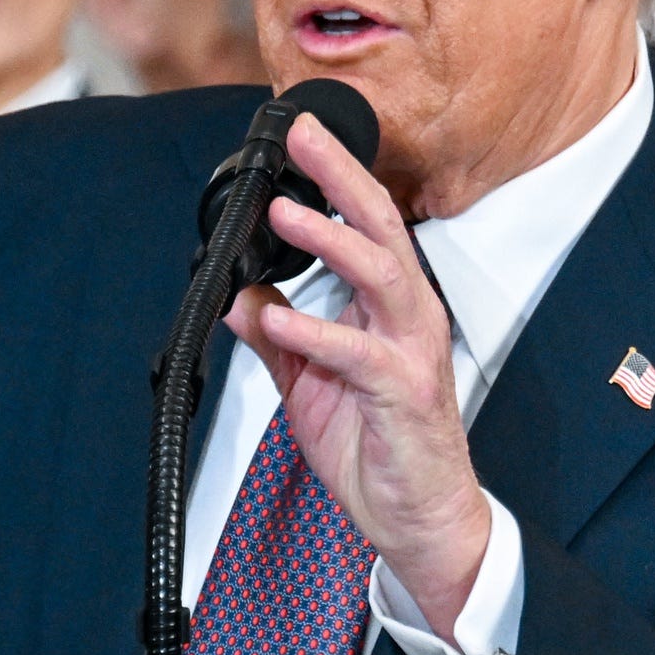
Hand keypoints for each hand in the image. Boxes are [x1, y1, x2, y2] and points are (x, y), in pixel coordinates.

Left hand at [225, 114, 490, 626]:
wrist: (417, 516)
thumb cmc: (376, 446)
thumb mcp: (309, 381)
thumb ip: (277, 335)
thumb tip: (237, 297)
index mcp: (387, 306)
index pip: (365, 225)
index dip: (334, 178)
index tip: (300, 137)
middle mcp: (408, 317)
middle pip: (381, 227)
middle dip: (341, 177)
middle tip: (305, 139)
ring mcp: (411, 352)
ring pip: (379, 276)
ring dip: (332, 242)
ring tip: (288, 215)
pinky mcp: (404, 393)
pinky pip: (358, 355)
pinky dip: (317, 333)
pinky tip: (280, 320)